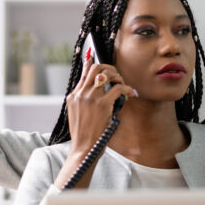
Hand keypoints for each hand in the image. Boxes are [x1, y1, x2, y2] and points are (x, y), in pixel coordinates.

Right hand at [53, 54, 136, 187]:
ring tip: (123, 85)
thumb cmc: (84, 135)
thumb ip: (84, 101)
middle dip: (110, 69)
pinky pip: (118, 88)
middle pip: (96, 68)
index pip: (83, 72)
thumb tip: (96, 91)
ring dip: (118, 77)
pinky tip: (132, 94)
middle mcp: (80, 94)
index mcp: (73, 96)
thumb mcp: (78, 115)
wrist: (84, 149)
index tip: (94, 54)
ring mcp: (90, 98)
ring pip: (106, 74)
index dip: (91, 62)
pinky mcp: (102, 105)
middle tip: (118, 78)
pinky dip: (127, 89)